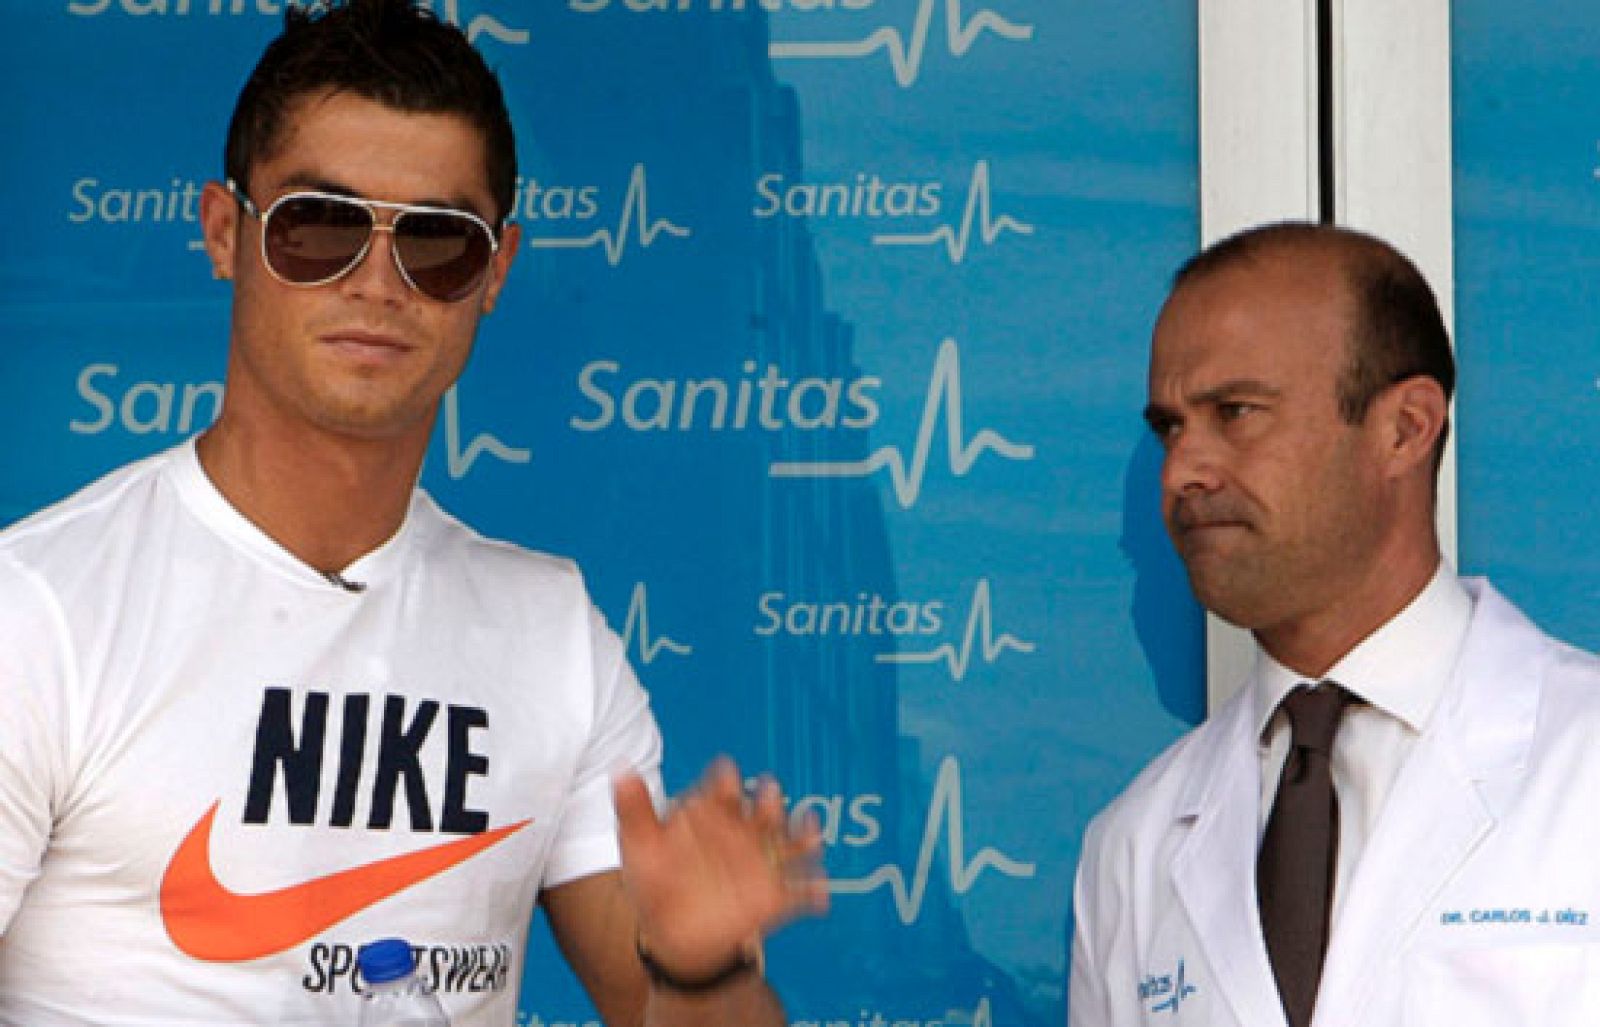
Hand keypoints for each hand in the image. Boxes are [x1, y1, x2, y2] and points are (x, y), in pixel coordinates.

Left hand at [614, 757, 827, 979]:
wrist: (674, 934)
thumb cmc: (657, 881)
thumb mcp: (641, 846)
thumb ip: (634, 809)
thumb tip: (621, 767)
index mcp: (714, 814)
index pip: (723, 792)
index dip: (725, 782)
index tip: (725, 774)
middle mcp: (744, 833)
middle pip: (763, 811)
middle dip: (770, 802)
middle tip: (770, 791)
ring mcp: (762, 864)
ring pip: (789, 845)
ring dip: (803, 836)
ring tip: (810, 831)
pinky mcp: (775, 898)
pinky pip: (799, 894)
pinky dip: (812, 893)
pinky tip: (818, 895)